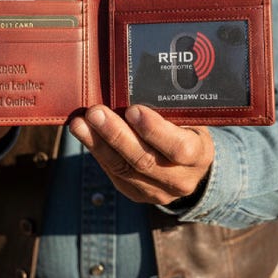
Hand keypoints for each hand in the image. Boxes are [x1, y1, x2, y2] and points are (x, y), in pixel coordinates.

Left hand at [69, 104, 213, 205]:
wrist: (191, 165)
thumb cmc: (187, 129)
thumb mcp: (189, 117)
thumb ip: (169, 108)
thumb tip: (134, 84)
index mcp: (199, 155)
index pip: (178, 148)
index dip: (154, 130)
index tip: (133, 110)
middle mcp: (180, 179)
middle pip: (143, 160)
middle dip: (116, 134)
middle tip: (95, 112)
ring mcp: (157, 191)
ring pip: (123, 169)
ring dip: (97, 144)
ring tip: (79, 123)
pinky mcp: (136, 194)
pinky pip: (113, 174)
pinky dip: (96, 151)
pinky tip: (83, 134)